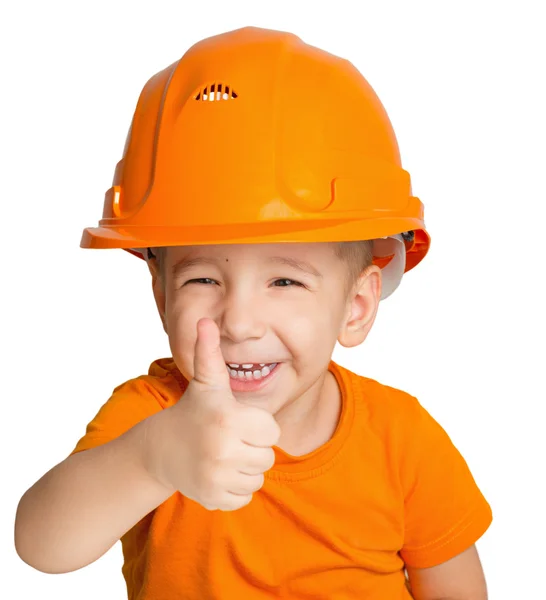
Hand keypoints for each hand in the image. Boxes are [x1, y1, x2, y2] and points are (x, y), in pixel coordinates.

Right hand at [145, 318, 280, 510]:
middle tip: (229, 438)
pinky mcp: (212, 498)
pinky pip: (244, 497)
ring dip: (245, 468)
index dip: (258, 426)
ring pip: (257, 478)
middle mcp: (223, 450)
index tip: (238, 421)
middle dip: (253, 448)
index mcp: (228, 419)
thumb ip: (209, 352)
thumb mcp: (206, 382)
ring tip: (223, 454)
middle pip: (267, 457)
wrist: (162, 449)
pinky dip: (235, 488)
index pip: (272, 432)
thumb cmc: (194, 410)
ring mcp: (216, 477)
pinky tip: (218, 472)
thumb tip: (204, 320)